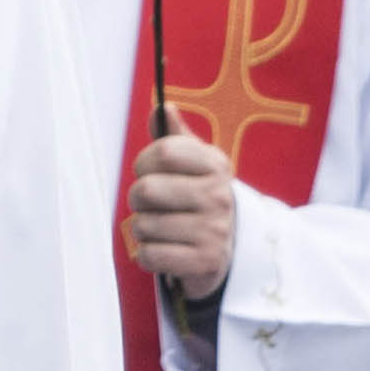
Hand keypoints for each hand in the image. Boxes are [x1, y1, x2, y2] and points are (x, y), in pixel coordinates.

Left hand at [123, 123, 236, 305]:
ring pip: (143, 226)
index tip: (149, 171)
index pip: (163, 151)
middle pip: (146, 190)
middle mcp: (218, 196)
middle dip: (138, 200)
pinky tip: (164, 250)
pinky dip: (148, 256)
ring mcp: (214, 231)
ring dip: (142, 230)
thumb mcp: (194, 165)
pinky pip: (150, 255)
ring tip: (160, 229)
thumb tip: (163, 108)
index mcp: (215, 165)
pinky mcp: (205, 262)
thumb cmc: (199, 199)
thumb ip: (174, 138)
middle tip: (152, 206)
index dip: (145, 162)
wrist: (230, 248)